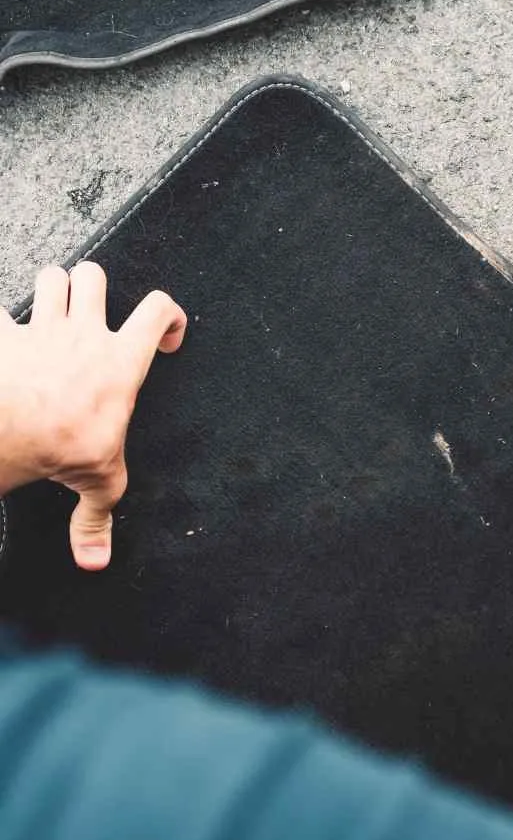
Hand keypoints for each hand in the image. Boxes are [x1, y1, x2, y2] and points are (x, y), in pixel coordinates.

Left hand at [0, 262, 185, 570]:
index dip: (168, 313)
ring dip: (52, 290)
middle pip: (97, 277)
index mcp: (120, 361)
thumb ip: (97, 517)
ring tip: (49, 314)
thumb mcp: (97, 481)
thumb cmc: (61, 446)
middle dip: (95, 289)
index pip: (157, 309)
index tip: (164, 335)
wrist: (3, 429)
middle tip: (92, 318)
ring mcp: (39, 328)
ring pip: (53, 278)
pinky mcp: (0, 332)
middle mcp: (84, 334)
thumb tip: (95, 562)